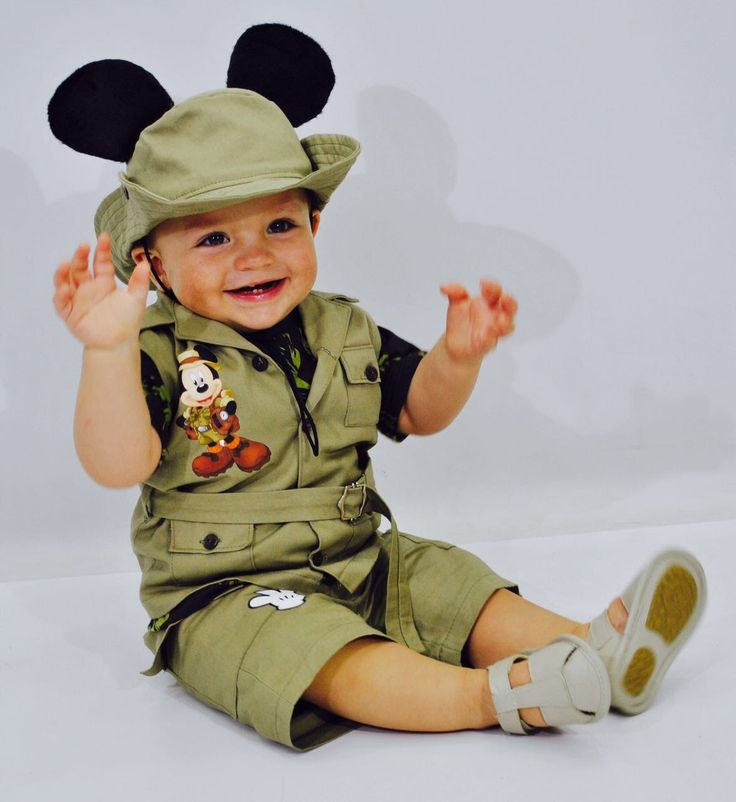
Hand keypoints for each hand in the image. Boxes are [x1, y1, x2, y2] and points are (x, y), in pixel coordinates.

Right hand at [53, 233, 149, 349]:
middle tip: (83, 245)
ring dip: (63, 272)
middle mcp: (89, 288)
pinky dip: (61, 295)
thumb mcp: (136, 299)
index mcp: (104, 282)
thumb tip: (145, 263)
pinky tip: (65, 288)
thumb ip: (139, 282)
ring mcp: (78, 300)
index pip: (100, 262)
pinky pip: (61, 303)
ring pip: (65, 282)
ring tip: (65, 263)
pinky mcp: (70, 313)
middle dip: (80, 256)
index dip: (101, 250)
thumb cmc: (128, 321)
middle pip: (80, 268)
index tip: (104, 237)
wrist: (119, 343)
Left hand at [440, 279, 516, 362]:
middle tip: (503, 297)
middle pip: (510, 308)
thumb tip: (444, 286)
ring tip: (498, 322)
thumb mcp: (456, 302)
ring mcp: (493, 331)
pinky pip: (490, 343)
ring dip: (505, 325)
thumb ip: (454, 292)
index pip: (497, 292)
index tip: (482, 282)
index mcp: (490, 303)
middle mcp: (495, 316)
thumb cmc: (461, 320)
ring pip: (507, 328)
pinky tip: (482, 338)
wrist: (454, 343)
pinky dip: (488, 341)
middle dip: (509, 302)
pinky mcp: (485, 346)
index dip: (493, 286)